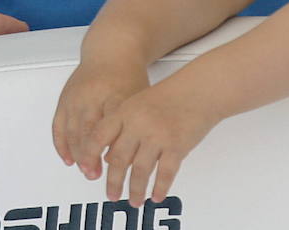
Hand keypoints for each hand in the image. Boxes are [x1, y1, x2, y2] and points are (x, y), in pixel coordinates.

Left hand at [53, 62, 216, 205]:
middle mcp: (138, 123)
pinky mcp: (176, 145)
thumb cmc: (172, 95)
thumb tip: (109, 158)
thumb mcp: (139, 103)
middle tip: (112, 195)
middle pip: (118, 159)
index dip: (89, 157)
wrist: (201, 88)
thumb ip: (122, 127)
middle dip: (114, 182)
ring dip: (136, 190)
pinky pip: (165, 173)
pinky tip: (156, 195)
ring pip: (140, 171)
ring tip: (134, 200)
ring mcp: (157, 135)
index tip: (87, 172)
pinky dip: (160, 188)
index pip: (98, 137)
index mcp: (125, 110)